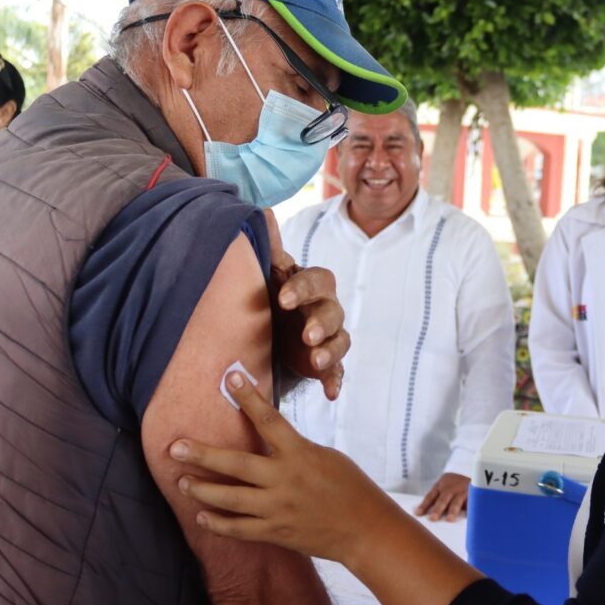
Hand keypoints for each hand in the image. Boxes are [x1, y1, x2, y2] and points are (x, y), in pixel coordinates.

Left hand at [170, 371, 400, 565]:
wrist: (365, 529)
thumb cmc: (350, 486)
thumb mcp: (326, 457)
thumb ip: (294, 449)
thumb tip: (268, 442)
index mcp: (300, 454)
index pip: (269, 420)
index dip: (248, 397)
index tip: (230, 378)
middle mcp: (284, 480)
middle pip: (236, 464)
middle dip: (202, 454)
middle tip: (175, 447)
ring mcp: (278, 508)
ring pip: (230, 499)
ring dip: (202, 490)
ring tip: (181, 481)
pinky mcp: (276, 532)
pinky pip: (239, 529)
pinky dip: (218, 524)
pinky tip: (202, 517)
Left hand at [265, 209, 349, 398]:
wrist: (277, 331)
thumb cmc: (276, 297)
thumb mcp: (271, 274)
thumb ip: (269, 249)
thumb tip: (264, 211)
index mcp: (311, 286)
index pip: (317, 280)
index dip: (302, 289)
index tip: (282, 299)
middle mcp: (325, 309)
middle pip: (333, 311)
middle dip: (322, 323)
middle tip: (308, 335)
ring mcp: (328, 338)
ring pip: (340, 341)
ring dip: (331, 352)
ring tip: (317, 362)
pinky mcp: (327, 363)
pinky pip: (338, 372)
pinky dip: (335, 381)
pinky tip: (331, 394)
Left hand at [415, 473, 470, 521]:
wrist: (468, 471)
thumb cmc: (452, 484)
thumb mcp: (442, 486)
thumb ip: (435, 498)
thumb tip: (421, 513)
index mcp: (440, 486)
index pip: (430, 496)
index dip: (424, 505)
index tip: (418, 514)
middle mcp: (450, 488)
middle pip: (443, 499)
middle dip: (438, 509)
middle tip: (433, 518)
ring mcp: (461, 491)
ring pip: (456, 501)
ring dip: (453, 510)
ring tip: (449, 519)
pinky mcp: (472, 494)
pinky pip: (470, 503)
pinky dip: (469, 510)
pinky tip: (467, 518)